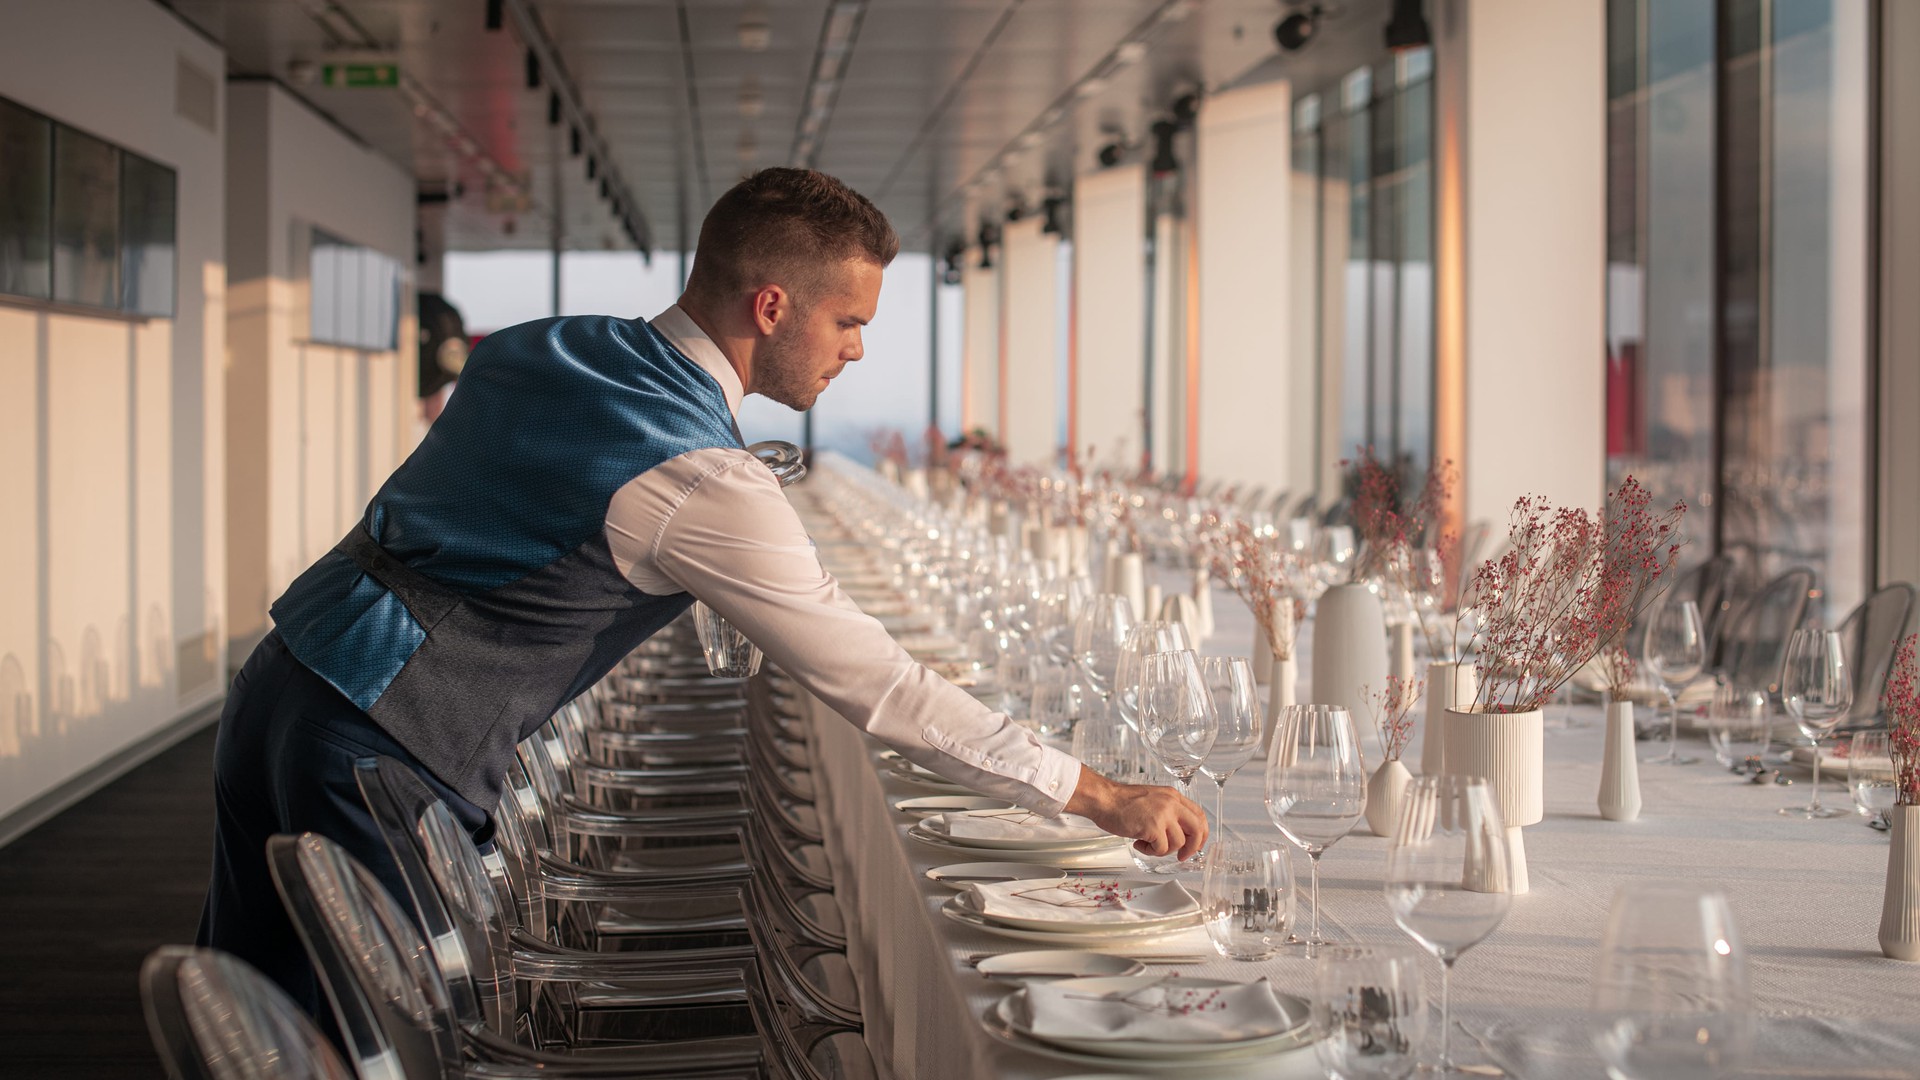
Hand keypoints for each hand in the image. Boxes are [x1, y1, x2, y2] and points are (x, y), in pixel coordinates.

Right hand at [1064, 766, 1207, 859]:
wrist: (1104, 799)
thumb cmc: (1122, 802)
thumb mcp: (1153, 800)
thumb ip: (1168, 812)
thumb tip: (1180, 834)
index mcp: (1173, 796)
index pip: (1199, 815)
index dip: (1201, 834)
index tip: (1195, 844)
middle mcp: (1172, 803)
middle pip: (1197, 829)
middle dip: (1192, 847)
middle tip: (1181, 856)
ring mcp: (1163, 815)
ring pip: (1178, 843)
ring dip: (1163, 850)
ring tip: (1146, 844)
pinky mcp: (1153, 827)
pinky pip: (1161, 849)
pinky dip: (1150, 852)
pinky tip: (1138, 843)